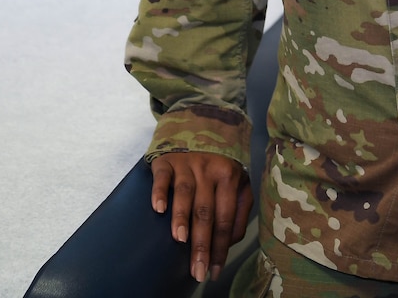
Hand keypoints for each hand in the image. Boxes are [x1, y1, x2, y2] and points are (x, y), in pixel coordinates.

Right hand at [150, 150, 253, 283]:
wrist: (199, 125)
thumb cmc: (219, 165)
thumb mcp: (238, 182)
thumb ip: (239, 211)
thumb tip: (229, 242)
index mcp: (230, 178)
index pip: (226, 220)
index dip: (220, 248)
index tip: (213, 272)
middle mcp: (210, 170)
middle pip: (206, 212)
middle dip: (201, 245)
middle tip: (197, 271)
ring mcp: (187, 164)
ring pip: (185, 193)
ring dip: (182, 217)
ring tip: (180, 241)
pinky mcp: (166, 160)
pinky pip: (163, 177)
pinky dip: (160, 192)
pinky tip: (158, 209)